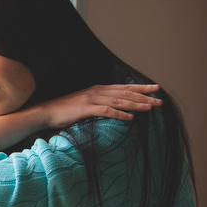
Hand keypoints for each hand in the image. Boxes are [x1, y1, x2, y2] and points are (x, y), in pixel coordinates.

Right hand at [37, 84, 161, 128]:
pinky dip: (119, 114)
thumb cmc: (65, 110)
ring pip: (119, 100)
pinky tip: (130, 119)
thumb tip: (114, 107)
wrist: (46, 112)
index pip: (123, 87)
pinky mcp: (85, 109)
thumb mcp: (84, 103)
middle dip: (144, 96)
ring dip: (136, 105)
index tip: (155, 89)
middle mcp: (97, 91)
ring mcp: (91, 99)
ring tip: (150, 108)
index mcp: (98, 89)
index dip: (140, 88)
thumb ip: (99, 103)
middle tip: (160, 100)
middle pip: (125, 92)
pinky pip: (106, 111)